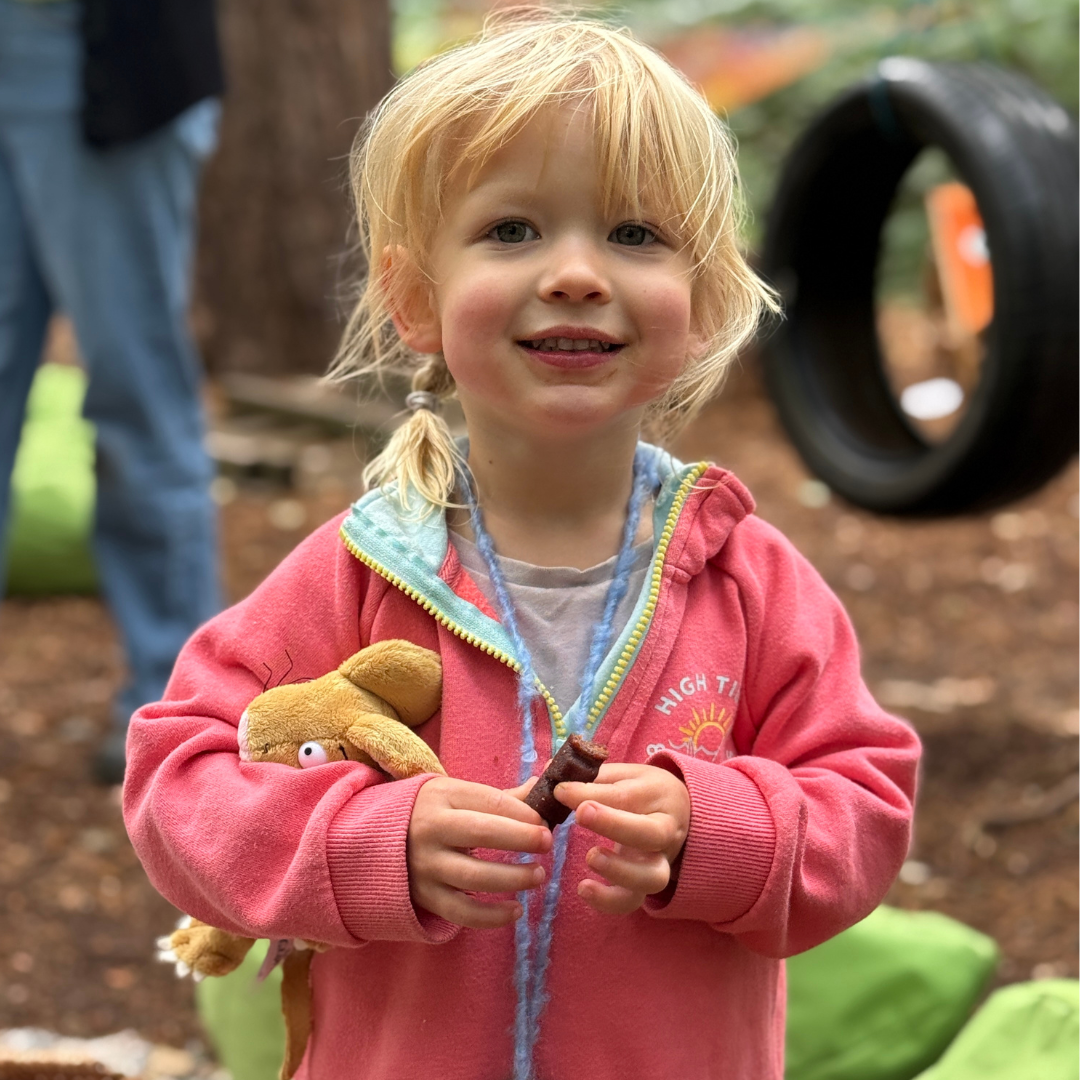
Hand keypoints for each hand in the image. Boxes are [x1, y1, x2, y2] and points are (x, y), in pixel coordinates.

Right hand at [407, 776, 551, 928]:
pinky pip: (461, 912)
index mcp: (442, 796)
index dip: (521, 812)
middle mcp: (431, 829)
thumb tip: (544, 787)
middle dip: (520, 838)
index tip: (543, 822)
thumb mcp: (457, 795)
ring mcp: (426, 865)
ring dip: (512, 878)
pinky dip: (492, 916)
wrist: (379, 840)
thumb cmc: (434, 813)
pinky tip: (516, 911)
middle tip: (547, 843)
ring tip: (538, 875)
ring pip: (474, 876)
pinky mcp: (425, 897)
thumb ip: (502, 798)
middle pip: (481, 833)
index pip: (488, 801)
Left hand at [555, 762, 689, 914]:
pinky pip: (634, 901)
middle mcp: (665, 830)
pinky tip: (584, 889)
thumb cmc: (641, 790)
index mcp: (656, 796)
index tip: (560, 791)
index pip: (624, 795)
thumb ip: (590, 777)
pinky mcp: (646, 884)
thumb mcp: (623, 776)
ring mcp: (660, 861)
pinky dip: (610, 901)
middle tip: (582, 813)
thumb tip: (549, 772)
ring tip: (591, 857)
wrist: (680, 812)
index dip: (590, 793)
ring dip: (620, 870)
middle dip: (614, 824)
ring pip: (652, 876)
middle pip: (650, 833)